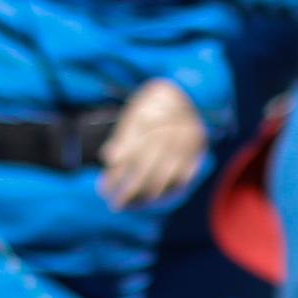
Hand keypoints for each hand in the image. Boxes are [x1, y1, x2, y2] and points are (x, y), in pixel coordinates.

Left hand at [96, 76, 210, 207]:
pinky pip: (180, 181)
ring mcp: (184, 148)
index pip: (128, 156)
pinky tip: (151, 200)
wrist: (191, 92)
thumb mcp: (136, 112)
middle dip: (127, 192)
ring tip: (129, 206)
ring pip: (163, 179)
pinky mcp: (196, 156)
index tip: (102, 189)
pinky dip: (166, 194)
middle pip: (145, 171)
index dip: (114, 175)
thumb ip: (123, 136)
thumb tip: (108, 158)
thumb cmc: (155, 104)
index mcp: (151, 122)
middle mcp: (169, 136)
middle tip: (113, 205)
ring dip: (144, 198)